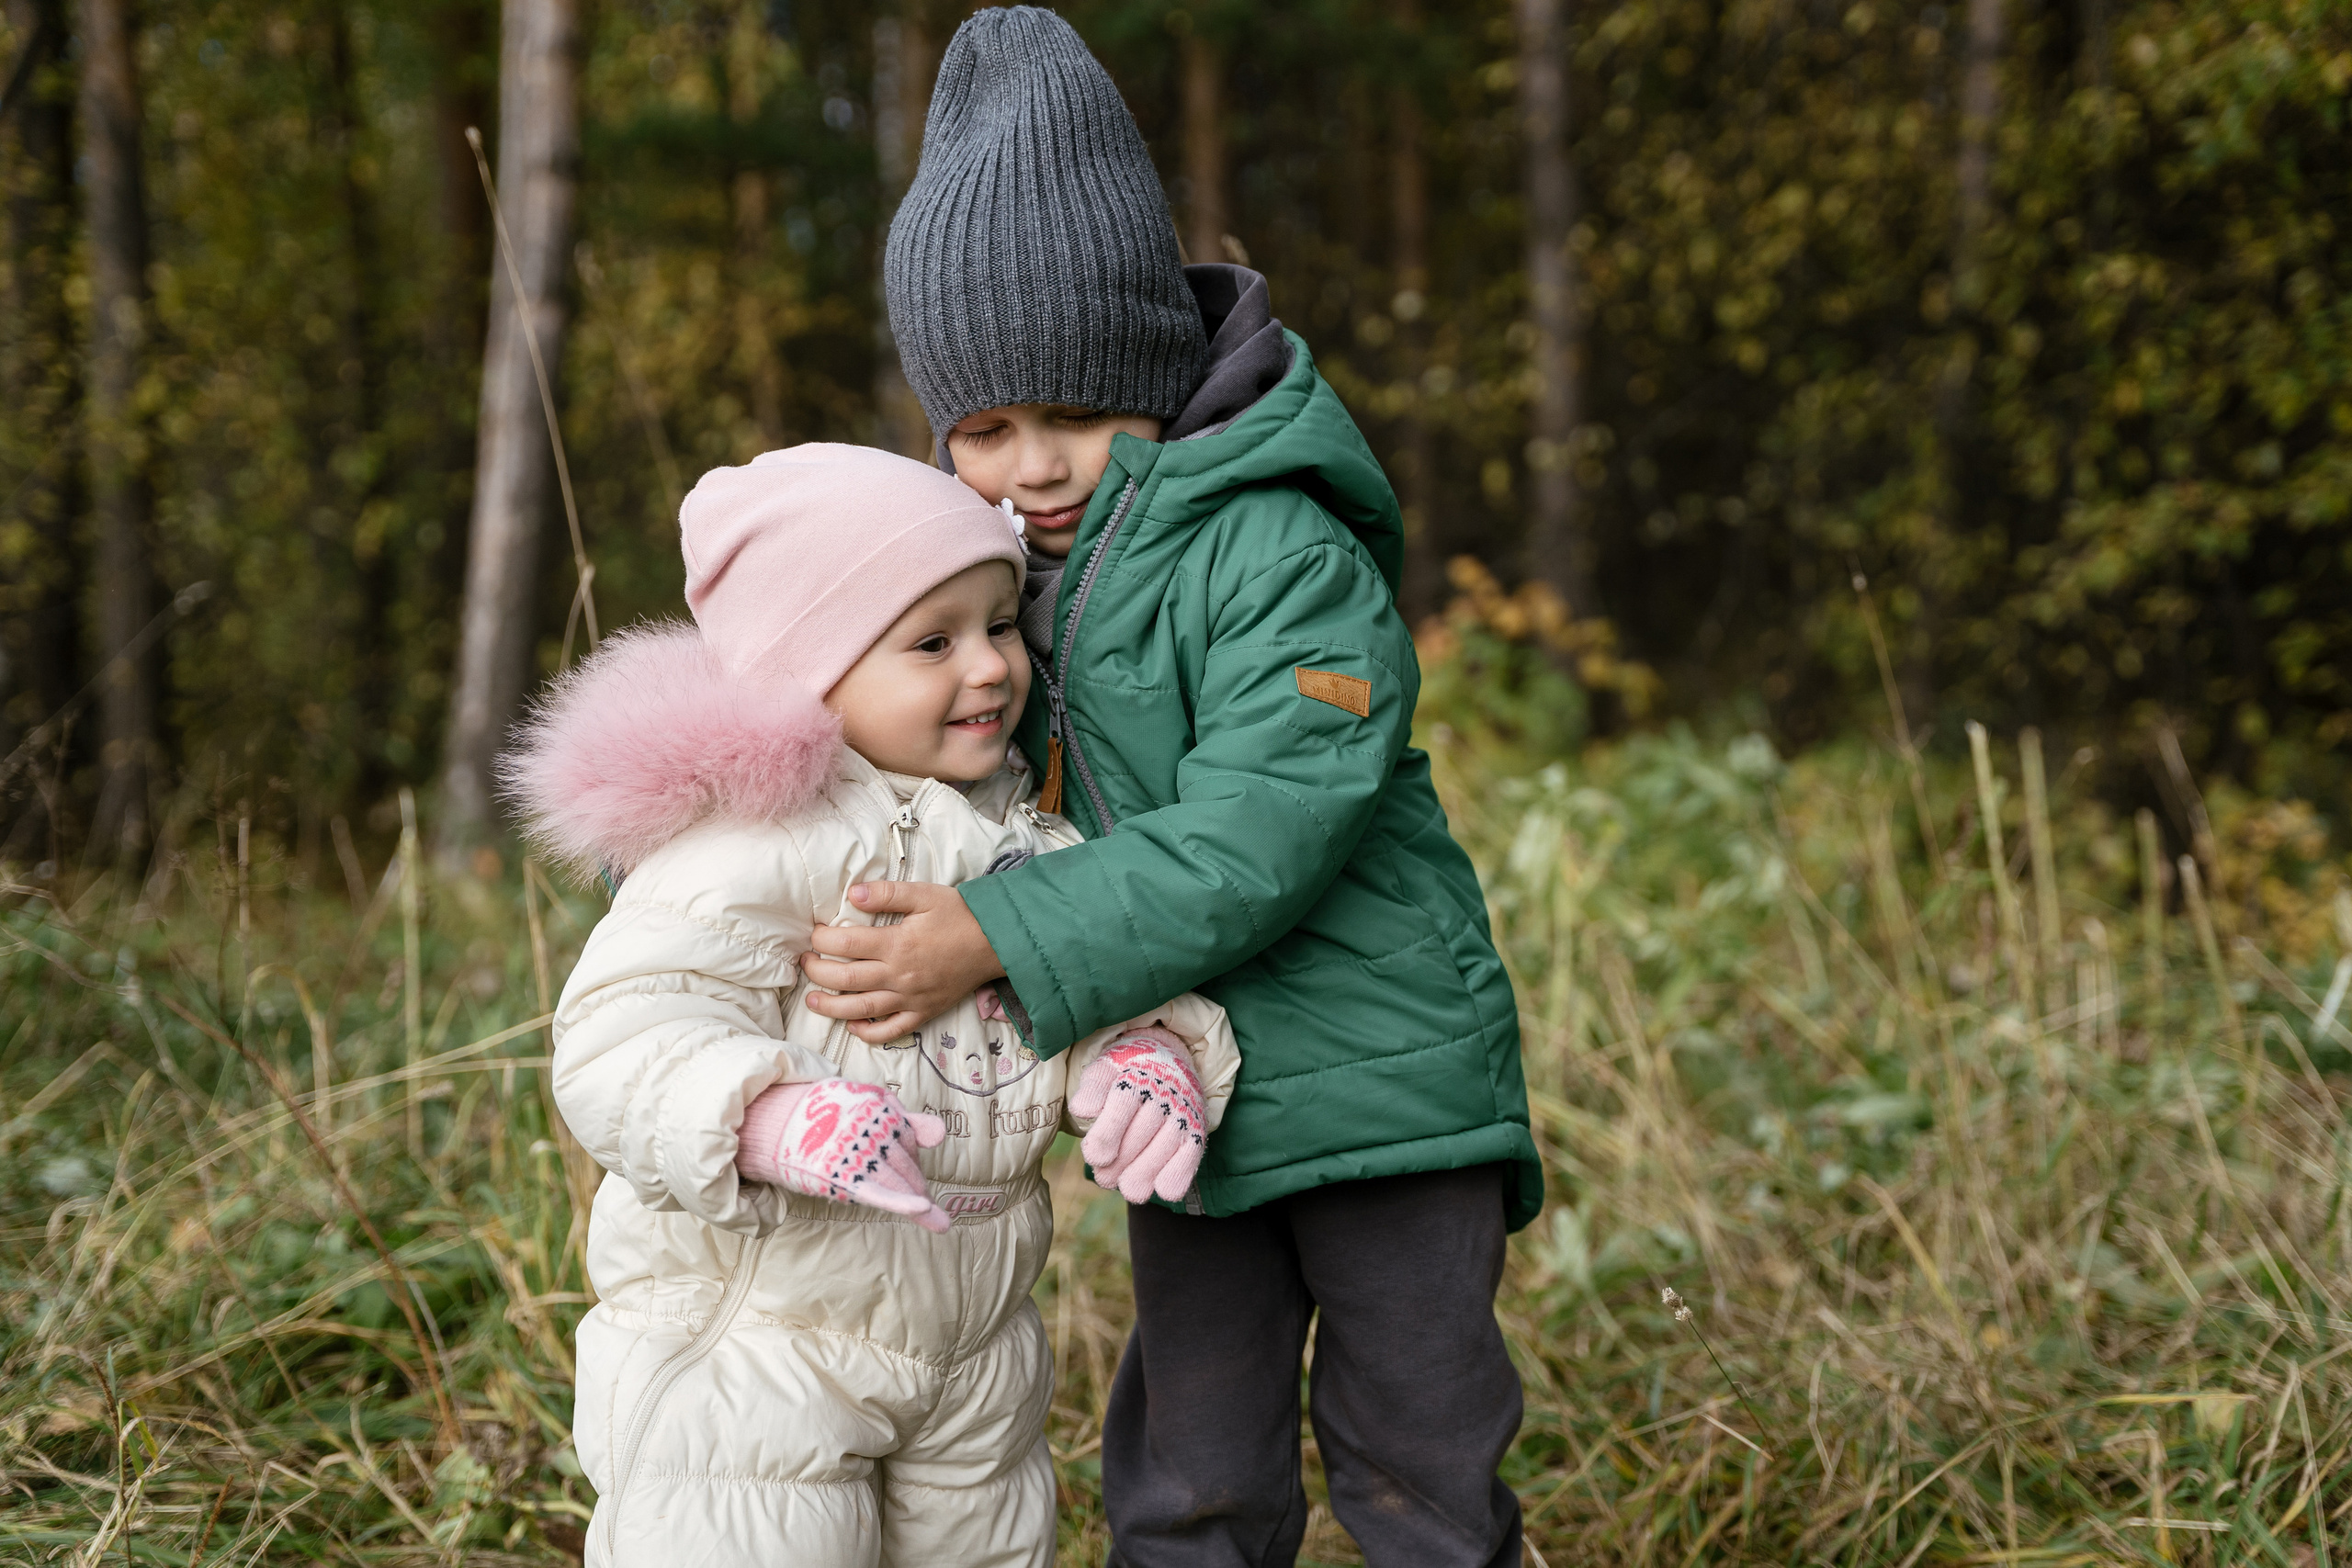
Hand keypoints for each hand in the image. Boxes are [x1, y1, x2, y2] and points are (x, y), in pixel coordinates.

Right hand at [736, 1078, 951, 1232]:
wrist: (773, 1122)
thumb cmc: (822, 1115)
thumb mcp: (863, 1106)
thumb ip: (903, 1119)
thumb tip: (942, 1134)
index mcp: (878, 1108)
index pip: (908, 1138)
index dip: (912, 1156)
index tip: (911, 1171)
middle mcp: (871, 1129)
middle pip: (906, 1163)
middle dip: (915, 1182)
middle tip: (923, 1200)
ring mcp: (857, 1153)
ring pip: (898, 1180)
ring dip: (918, 1199)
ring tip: (934, 1219)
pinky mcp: (842, 1176)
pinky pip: (878, 1192)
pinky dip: (903, 1203)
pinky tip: (925, 1211)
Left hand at [800, 882, 1006, 1042]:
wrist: (996, 943)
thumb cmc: (960, 915)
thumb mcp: (924, 895)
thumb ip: (886, 894)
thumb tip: (851, 894)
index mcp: (898, 944)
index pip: (846, 944)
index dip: (823, 938)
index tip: (814, 933)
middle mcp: (900, 975)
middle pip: (846, 979)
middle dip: (817, 972)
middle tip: (805, 963)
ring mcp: (911, 998)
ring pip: (862, 1010)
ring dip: (831, 1008)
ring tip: (812, 1000)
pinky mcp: (923, 1012)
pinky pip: (891, 1031)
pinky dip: (868, 1033)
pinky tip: (853, 1026)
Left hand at [1069, 1029, 1206, 1203]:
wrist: (1167, 1061)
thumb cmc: (1127, 1072)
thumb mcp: (1105, 1070)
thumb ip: (1093, 1088)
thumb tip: (1082, 1110)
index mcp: (1137, 1073)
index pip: (1123, 1101)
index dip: (1108, 1132)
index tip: (1096, 1158)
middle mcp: (1164, 1090)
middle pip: (1143, 1128)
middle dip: (1122, 1160)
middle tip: (1103, 1179)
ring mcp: (1183, 1111)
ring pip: (1167, 1143)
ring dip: (1146, 1171)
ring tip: (1127, 1190)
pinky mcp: (1196, 1129)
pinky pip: (1192, 1152)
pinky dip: (1180, 1173)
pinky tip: (1162, 1190)